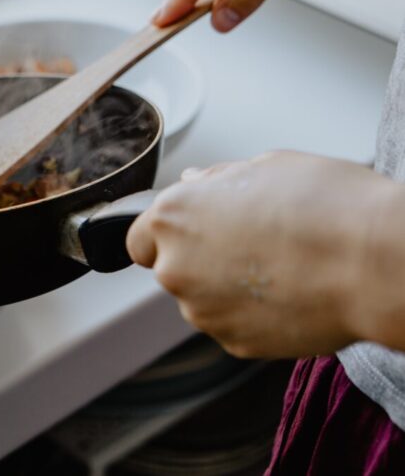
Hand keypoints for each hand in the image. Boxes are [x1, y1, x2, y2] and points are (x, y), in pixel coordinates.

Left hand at [126, 151, 402, 357]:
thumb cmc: (323, 204)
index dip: (165, 234)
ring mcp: (203, 311)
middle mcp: (176, 267)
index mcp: (173, 216)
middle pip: (171, 268)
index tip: (191, 230)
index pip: (139, 238)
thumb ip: (217, 180)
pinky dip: (250, 313)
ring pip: (201, 299)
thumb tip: (196, 183)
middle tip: (248, 242)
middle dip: (199, 257)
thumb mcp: (265, 166)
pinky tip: (287, 291)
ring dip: (225, 287)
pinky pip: (231, 324)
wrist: (372, 261)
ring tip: (277, 265)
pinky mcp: (235, 343)